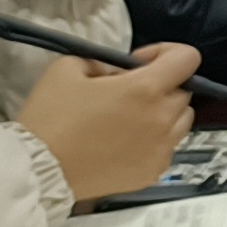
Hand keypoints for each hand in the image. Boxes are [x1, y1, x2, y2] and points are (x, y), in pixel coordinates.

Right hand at [17, 44, 197, 205]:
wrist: (39, 170)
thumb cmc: (51, 117)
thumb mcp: (66, 69)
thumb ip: (101, 61)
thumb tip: (118, 72)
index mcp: (145, 89)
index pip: (188, 58)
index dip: (166, 53)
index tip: (137, 64)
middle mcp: (162, 119)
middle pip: (183, 91)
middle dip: (161, 86)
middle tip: (125, 93)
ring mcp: (161, 149)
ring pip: (181, 121)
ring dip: (163, 113)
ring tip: (128, 119)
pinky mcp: (153, 172)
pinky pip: (168, 148)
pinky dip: (155, 141)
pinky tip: (124, 143)